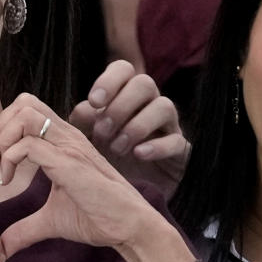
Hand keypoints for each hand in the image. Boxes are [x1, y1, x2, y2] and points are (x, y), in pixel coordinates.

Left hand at [0, 94, 160, 257]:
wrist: (129, 227)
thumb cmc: (98, 217)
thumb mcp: (51, 219)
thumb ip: (26, 227)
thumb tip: (3, 248)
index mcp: (62, 140)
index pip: (26, 109)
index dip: (3, 129)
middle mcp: (66, 135)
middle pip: (23, 102)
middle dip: (0, 127)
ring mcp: (69, 146)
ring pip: (25, 114)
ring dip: (4, 138)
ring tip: (1, 167)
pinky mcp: (69, 163)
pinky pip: (29, 145)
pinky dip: (10, 159)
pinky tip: (8, 181)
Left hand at [69, 60, 187, 193]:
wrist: (128, 192)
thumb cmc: (106, 155)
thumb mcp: (87, 139)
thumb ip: (81, 122)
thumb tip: (86, 109)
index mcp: (124, 94)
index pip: (123, 69)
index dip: (109, 80)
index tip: (94, 102)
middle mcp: (148, 103)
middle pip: (144, 83)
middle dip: (120, 106)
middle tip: (102, 132)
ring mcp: (168, 125)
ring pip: (164, 106)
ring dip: (137, 126)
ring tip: (117, 148)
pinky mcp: (180, 150)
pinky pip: (177, 140)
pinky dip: (157, 146)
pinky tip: (138, 155)